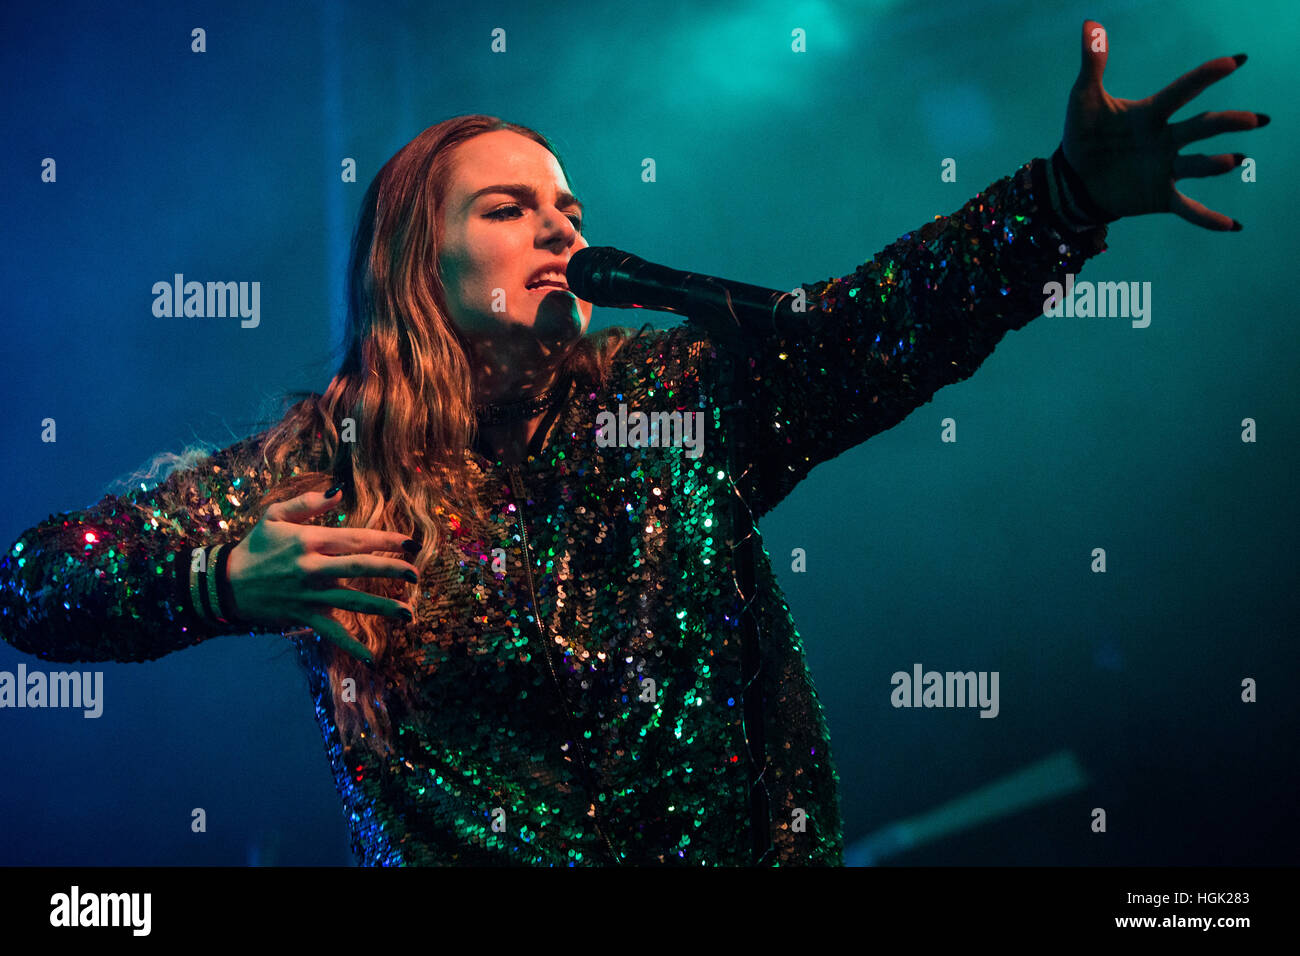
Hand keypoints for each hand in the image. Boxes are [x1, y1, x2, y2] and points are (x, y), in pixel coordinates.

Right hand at [225, 488, 421, 662]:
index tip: (411, 544)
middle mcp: (313, 567)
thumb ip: (307, 503)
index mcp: (310, 541)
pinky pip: (331, 632)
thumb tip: (338, 492)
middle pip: (360, 568)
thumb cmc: (255, 546)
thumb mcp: (274, 516)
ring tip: (409, 614)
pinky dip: (350, 645)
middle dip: (392, 571)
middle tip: (416, 574)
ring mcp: (309, 595)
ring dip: (383, 608)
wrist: (225, 583)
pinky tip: (371, 657)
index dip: (386, 541)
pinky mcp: (304, 616)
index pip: (356, 539)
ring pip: (353, 601)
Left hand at [1062, 19, 1267, 229]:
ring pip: (1197, 164)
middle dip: (1228, 122)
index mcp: (1151, 114)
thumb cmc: (1082, 136)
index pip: (1183, 91)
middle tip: (1255, 119)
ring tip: (1234, 160)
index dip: (1206, 76)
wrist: (1071, 180)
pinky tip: (1232, 226)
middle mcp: (1166, 139)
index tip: (1236, 60)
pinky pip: (1188, 208)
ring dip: (1215, 163)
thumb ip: (1092, 63)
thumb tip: (1090, 24)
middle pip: (1202, 127)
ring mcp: (1166, 168)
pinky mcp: (1160, 197)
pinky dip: (1208, 218)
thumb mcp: (1083, 99)